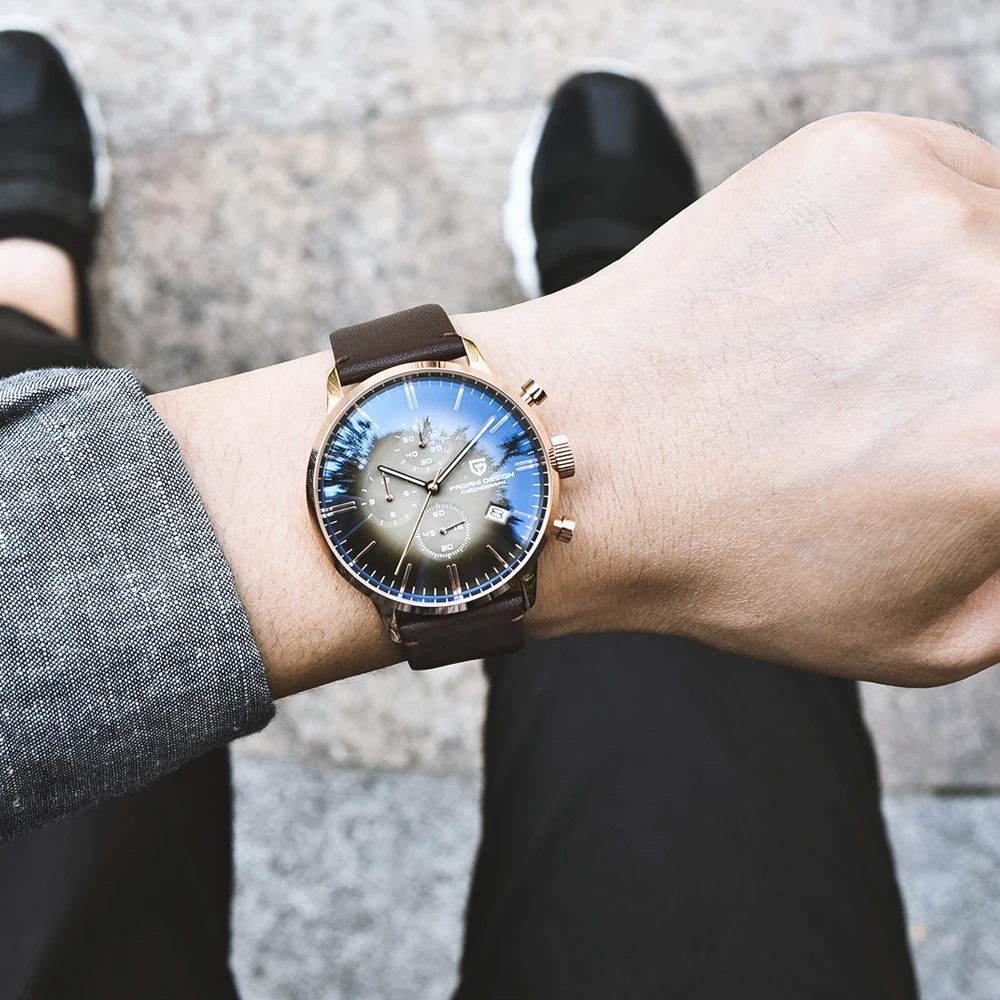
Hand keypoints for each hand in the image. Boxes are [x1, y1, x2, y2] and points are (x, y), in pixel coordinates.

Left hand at [155, 112, 999, 696]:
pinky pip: (950, 179)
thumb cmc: (723, 558)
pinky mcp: (858, 156)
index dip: (988, 437)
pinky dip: (922, 233)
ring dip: (969, 294)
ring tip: (867, 355)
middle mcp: (994, 306)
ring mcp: (926, 213)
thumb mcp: (914, 638)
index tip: (961, 434)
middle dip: (984, 371)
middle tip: (919, 402)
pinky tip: (837, 295)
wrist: (581, 457)